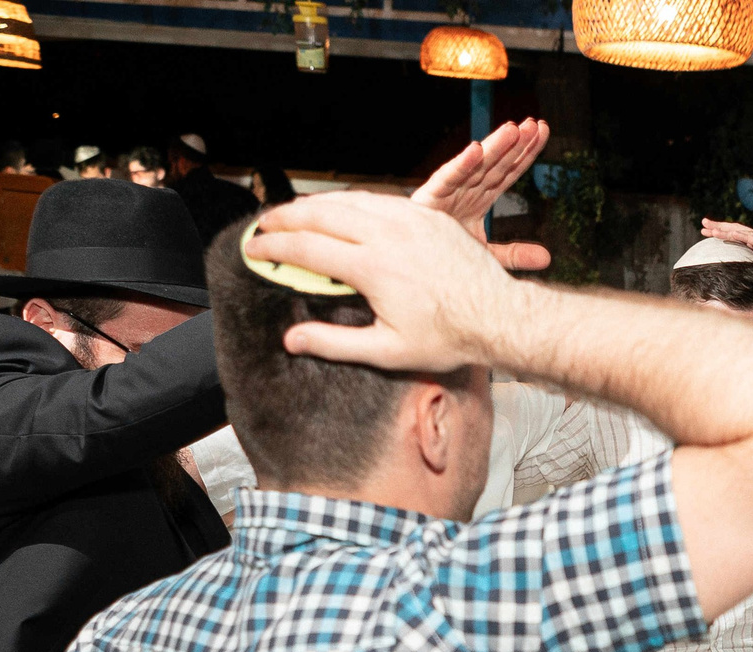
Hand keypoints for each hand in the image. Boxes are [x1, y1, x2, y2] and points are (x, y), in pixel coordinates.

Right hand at [250, 193, 518, 375]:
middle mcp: (387, 234)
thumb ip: (335, 344)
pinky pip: (379, 199)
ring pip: (349, 200)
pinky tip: (342, 211)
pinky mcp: (428, 214)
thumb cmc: (447, 338)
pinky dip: (351, 202)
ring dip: (316, 205)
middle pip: (321, 214)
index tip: (253, 251)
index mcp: (371, 267)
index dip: (273, 248)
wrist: (499, 316)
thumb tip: (292, 339)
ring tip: (295, 214)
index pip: (306, 249)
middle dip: (285, 217)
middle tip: (264, 225)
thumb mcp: (387, 351)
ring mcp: (409, 218)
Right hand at [411, 118, 551, 272]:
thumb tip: (547, 257)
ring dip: (495, 147)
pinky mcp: (430, 198)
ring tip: (513, 129)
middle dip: (515, 144)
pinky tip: (476, 150)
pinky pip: (448, 178)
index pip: (508, 170)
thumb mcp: (486, 256)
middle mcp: (466, 189)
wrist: (411, 266)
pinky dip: (462, 165)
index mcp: (479, 197)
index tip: (543, 131)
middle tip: (534, 124)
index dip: (526, 152)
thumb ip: (514, 254)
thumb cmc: (444, 254)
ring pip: (476, 166)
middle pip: (496, 164)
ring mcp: (449, 191)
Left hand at [699, 218, 752, 291]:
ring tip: (713, 228)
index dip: (720, 233)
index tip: (705, 232)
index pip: (734, 236)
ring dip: (726, 230)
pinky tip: (731, 234)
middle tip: (703, 223)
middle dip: (719, 226)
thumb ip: (749, 266)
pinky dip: (742, 236)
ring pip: (742, 232)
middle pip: (735, 230)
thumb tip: (733, 269)